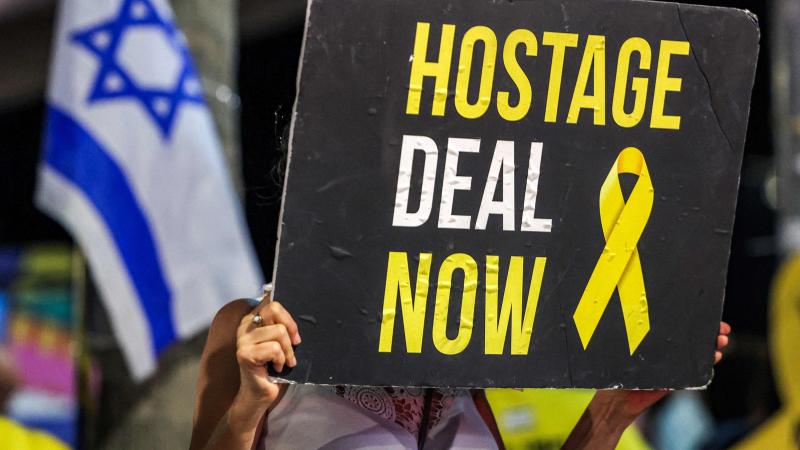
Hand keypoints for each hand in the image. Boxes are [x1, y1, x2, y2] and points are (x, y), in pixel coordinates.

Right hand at [234, 295, 300, 407]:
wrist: (260, 394)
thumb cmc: (273, 366)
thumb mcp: (280, 341)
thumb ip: (282, 325)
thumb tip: (301, 311)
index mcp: (252, 319)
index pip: (271, 301)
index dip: (286, 314)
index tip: (293, 332)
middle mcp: (244, 326)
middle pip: (274, 309)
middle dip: (290, 328)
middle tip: (294, 345)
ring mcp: (242, 340)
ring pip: (278, 332)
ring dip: (288, 351)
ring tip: (285, 361)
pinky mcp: (244, 354)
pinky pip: (274, 349)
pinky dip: (282, 360)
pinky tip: (277, 368)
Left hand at [603, 321, 732, 419]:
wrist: (621, 398)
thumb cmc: (620, 371)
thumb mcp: (630, 349)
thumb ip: (640, 338)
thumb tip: (645, 317)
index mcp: (659, 341)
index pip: (679, 328)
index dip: (695, 320)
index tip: (708, 314)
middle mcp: (670, 352)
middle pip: (694, 338)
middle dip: (710, 331)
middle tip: (722, 328)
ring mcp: (676, 365)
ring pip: (699, 353)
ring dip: (712, 346)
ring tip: (720, 341)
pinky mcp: (680, 380)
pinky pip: (698, 371)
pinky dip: (708, 364)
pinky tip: (715, 356)